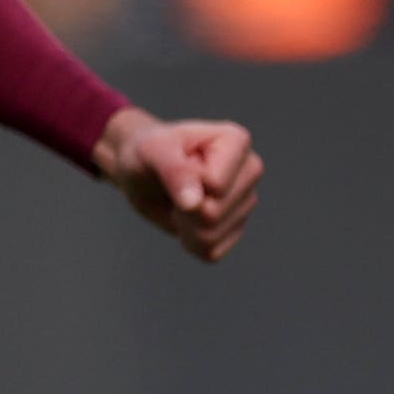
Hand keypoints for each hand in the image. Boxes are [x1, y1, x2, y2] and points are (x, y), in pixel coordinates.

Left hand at [95, 108, 261, 261]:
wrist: (143, 170)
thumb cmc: (149, 152)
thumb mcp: (152, 152)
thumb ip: (175, 172)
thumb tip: (196, 205)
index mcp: (236, 140)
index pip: (214, 185)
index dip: (184, 182)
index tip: (177, 162)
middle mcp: (250, 170)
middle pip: (214, 213)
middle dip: (182, 207)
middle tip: (173, 186)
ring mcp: (247, 201)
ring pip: (212, 236)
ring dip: (183, 224)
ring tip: (178, 200)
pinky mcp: (236, 228)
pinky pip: (211, 252)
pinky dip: (189, 240)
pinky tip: (186, 219)